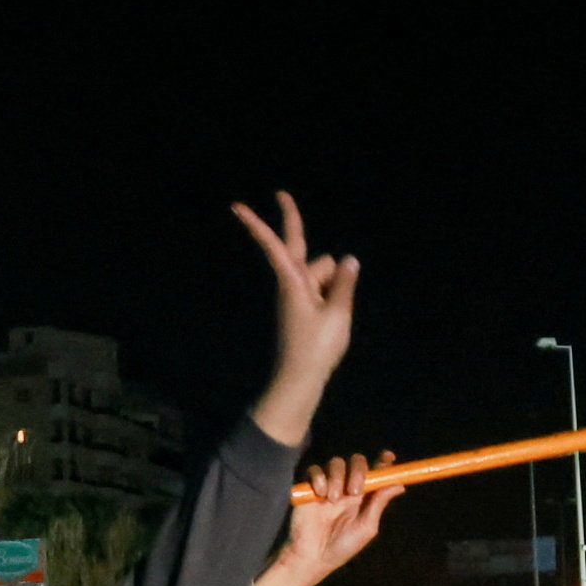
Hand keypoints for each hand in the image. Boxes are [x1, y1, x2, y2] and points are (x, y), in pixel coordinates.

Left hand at [235, 192, 357, 446]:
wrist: (300, 379)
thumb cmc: (316, 348)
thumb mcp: (338, 314)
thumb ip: (344, 283)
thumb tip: (349, 260)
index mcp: (293, 283)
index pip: (276, 245)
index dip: (258, 224)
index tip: (236, 206)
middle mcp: (291, 285)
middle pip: (314, 260)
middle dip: (312, 250)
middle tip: (291, 219)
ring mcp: (297, 297)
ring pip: (323, 275)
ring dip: (333, 287)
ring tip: (332, 321)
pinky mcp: (303, 308)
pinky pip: (323, 290)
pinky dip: (331, 298)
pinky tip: (332, 324)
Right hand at [257, 451, 401, 585]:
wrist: (312, 556)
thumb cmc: (341, 547)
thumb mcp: (365, 527)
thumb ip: (379, 504)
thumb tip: (399, 485)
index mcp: (364, 496)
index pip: (375, 472)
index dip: (383, 462)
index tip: (389, 457)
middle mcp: (347, 486)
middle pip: (357, 461)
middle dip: (359, 470)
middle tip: (355, 491)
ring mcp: (328, 485)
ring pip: (336, 462)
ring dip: (338, 478)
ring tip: (333, 500)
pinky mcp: (309, 487)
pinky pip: (315, 469)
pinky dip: (319, 478)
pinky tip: (320, 495)